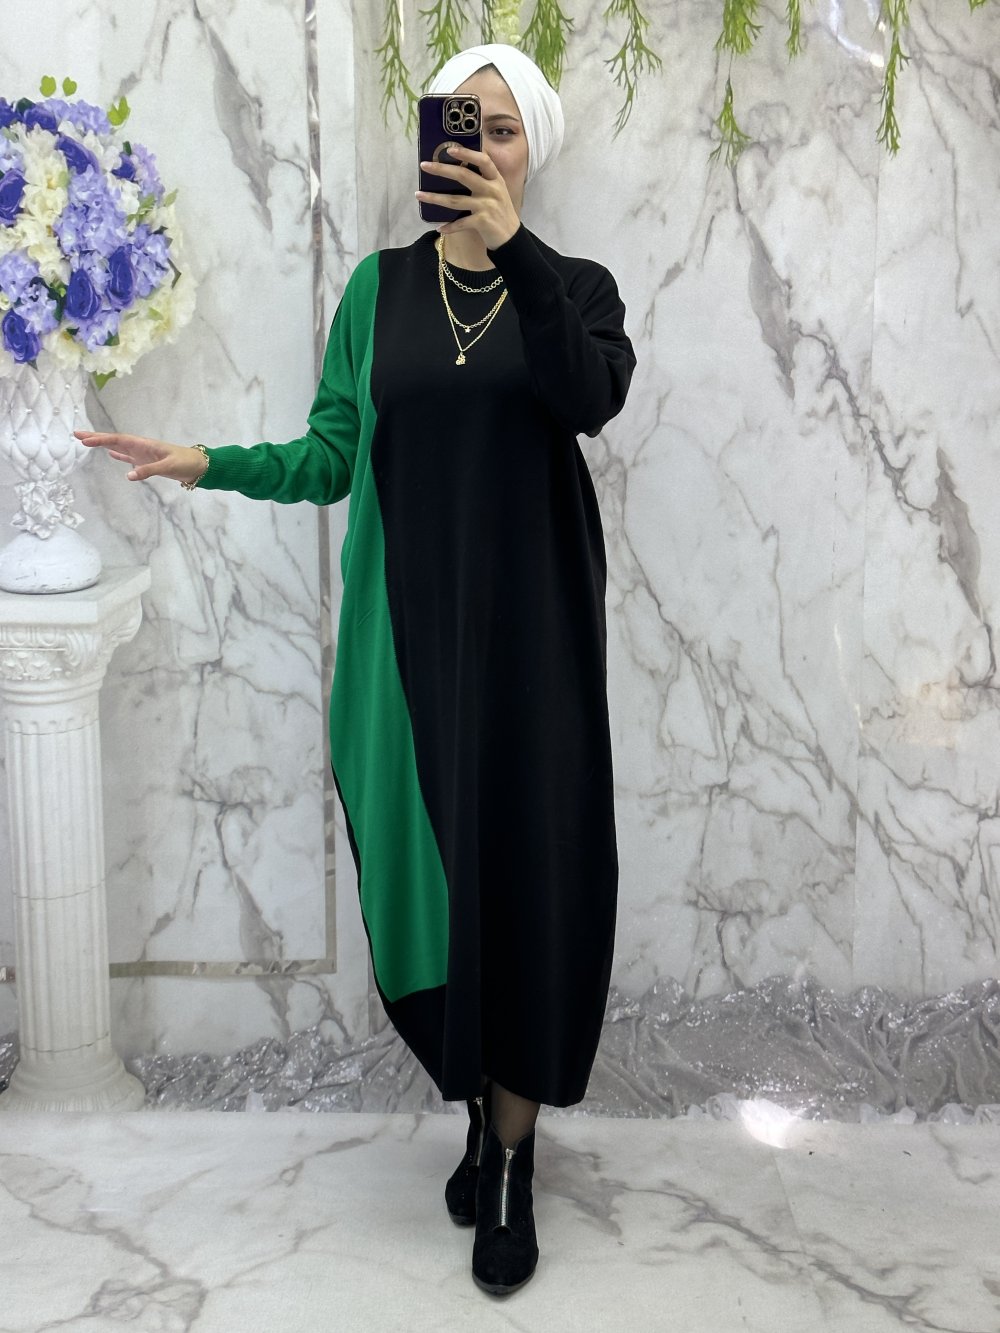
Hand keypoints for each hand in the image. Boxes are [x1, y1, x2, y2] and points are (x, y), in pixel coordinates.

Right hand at [74, 431, 207, 485]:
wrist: (199, 466)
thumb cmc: (185, 463)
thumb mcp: (168, 466)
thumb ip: (148, 470)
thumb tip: (129, 476)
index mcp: (144, 444)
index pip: (118, 439)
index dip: (101, 439)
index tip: (85, 439)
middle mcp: (141, 447)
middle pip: (114, 440)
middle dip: (96, 438)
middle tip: (77, 435)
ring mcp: (143, 454)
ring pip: (119, 447)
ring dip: (103, 444)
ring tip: (87, 442)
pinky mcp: (147, 462)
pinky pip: (129, 456)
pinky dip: (118, 454)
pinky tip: (111, 453)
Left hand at [416, 145, 519, 251]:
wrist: (512, 238)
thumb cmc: (500, 212)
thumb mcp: (496, 191)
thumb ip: (482, 180)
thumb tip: (456, 169)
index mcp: (496, 179)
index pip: (483, 160)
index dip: (466, 153)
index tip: (449, 149)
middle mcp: (492, 190)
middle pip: (463, 175)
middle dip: (441, 169)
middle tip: (424, 165)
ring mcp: (487, 206)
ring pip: (455, 200)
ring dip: (435, 198)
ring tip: (419, 195)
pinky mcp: (483, 222)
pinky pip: (461, 223)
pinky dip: (449, 227)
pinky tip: (439, 228)